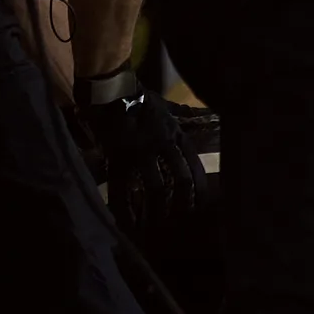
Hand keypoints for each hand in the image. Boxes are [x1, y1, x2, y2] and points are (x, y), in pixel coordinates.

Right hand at [75, 77, 202, 239]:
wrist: (110, 89)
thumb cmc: (138, 97)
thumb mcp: (166, 108)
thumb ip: (179, 120)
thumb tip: (197, 123)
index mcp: (175, 133)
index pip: (194, 162)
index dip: (199, 184)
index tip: (203, 201)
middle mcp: (162, 144)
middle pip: (180, 177)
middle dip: (184, 200)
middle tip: (184, 219)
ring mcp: (141, 151)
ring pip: (156, 185)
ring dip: (158, 208)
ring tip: (157, 225)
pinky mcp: (118, 157)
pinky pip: (122, 186)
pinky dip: (125, 206)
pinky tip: (128, 222)